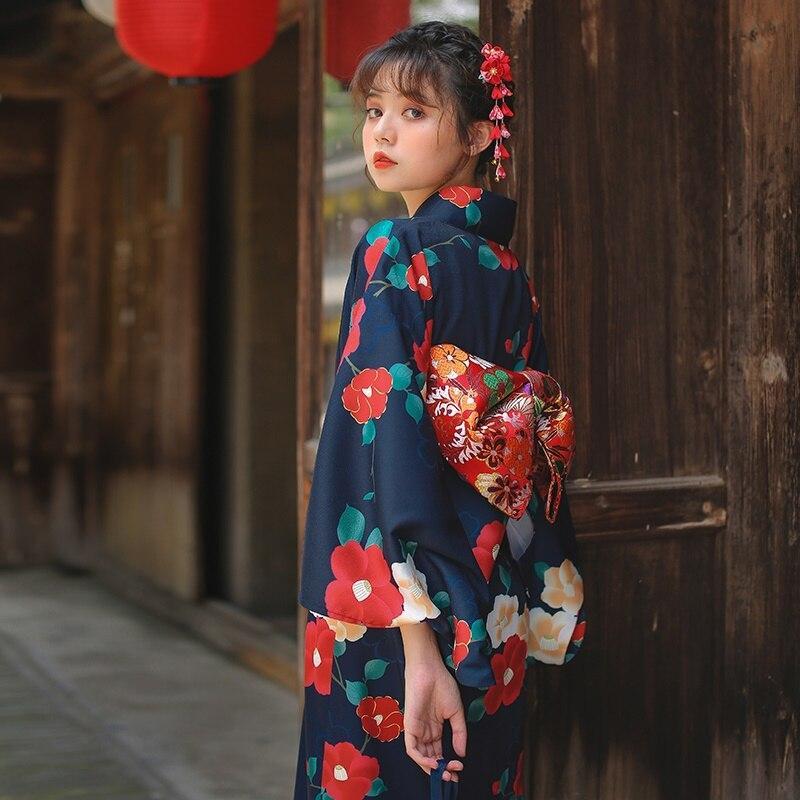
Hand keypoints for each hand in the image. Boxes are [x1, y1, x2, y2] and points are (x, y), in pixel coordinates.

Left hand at [403, 660, 466, 782]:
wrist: (430, 670)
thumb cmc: (443, 686)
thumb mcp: (456, 713)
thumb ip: (459, 733)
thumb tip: (462, 754)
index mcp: (435, 729)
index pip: (440, 752)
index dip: (448, 764)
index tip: (460, 770)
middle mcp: (425, 732)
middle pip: (431, 757)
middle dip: (442, 769)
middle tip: (454, 775)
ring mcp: (416, 730)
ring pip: (421, 756)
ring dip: (432, 768)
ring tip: (446, 772)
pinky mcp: (409, 726)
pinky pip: (412, 748)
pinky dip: (421, 759)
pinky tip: (434, 762)